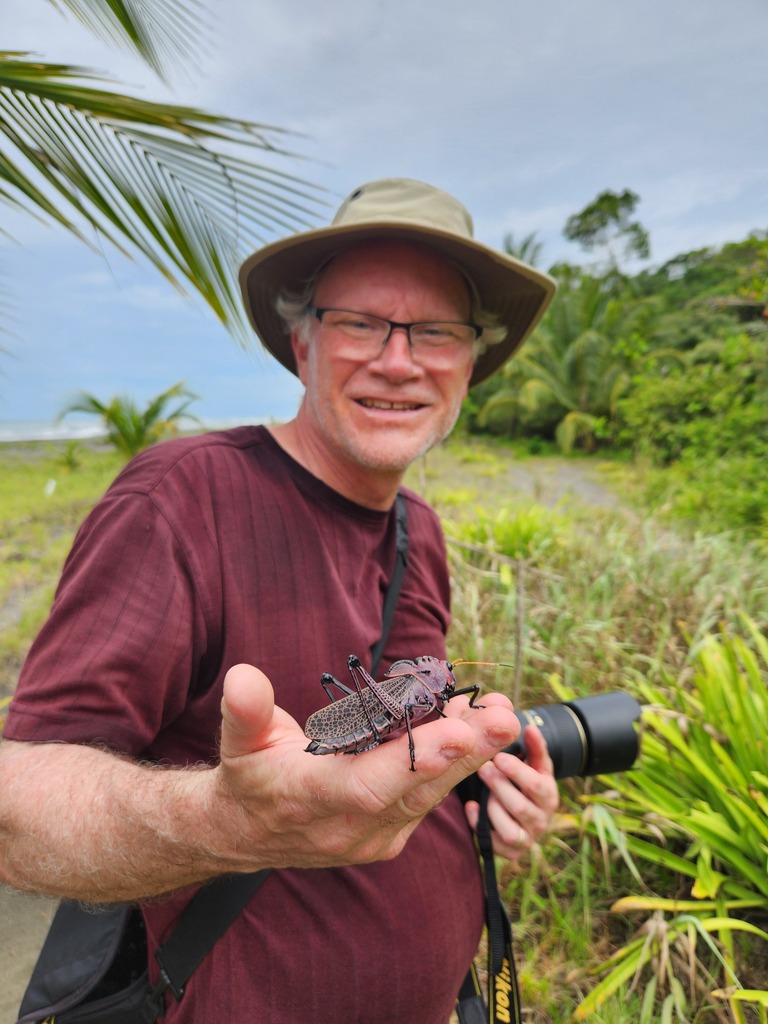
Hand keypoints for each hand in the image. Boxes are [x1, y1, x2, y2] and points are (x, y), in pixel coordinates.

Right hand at [215, 663, 520, 870]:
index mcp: (310, 800)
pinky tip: (478, 726)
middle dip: (464, 753)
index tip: (459, 733)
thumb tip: (243, 676)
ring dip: (470, 754)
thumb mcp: (239, 742)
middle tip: (504, 716)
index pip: (369, 784)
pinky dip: (455, 762)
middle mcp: (348, 828)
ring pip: (430, 794)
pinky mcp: (390, 834)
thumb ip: (244, 711)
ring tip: (501, 712)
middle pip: (416, 790)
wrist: (247, 834)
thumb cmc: (249, 775)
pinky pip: (428, 797)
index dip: (414, 761)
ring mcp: (374, 837)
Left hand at [463, 724, 558, 859]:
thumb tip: (530, 727)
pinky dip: (479, 824)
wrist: (527, 813)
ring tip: (483, 789)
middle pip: (519, 806)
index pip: (537, 785)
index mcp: (549, 796)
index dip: (517, 771)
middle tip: (483, 768)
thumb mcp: (535, 765)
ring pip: (508, 829)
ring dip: (491, 806)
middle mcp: (541, 820)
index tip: (498, 757)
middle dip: (498, 785)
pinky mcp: (509, 851)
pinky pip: (492, 842)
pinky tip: (471, 807)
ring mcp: (526, 838)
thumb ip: (535, 747)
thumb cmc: (528, 782)